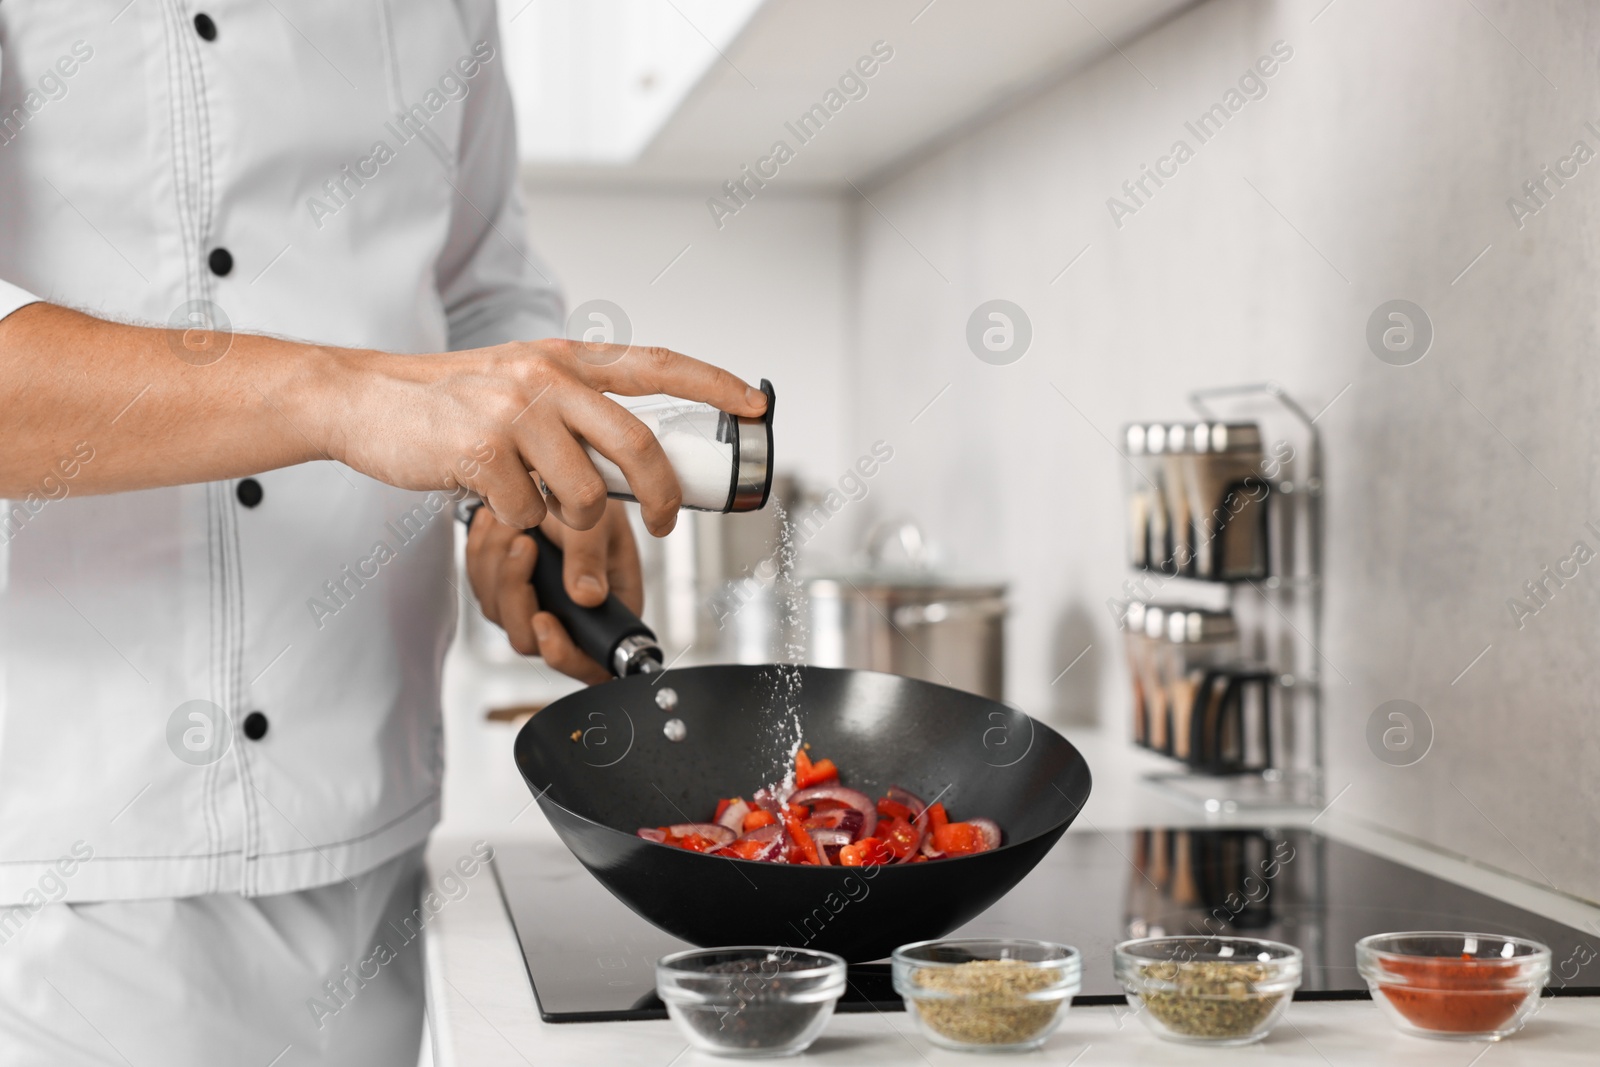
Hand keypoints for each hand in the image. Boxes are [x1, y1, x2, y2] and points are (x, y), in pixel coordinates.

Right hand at [323, 339, 765, 536]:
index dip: (714, 383)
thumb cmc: (448, 403)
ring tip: (538, 509)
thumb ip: (574, 408)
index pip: (657, 365)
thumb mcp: (519, 383)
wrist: (364, 401)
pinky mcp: (481, 452)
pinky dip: (514, 523)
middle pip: (636, 446)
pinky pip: (527, 515)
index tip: (755, 401)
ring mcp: (514, 413)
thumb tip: (630, 462)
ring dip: (570, 523)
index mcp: (564, 360)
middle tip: (662, 524)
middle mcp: (546, 378)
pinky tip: (488, 500)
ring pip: (583, 495)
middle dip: (661, 496)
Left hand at [465, 501, 641, 683]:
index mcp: (609, 613)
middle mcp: (571, 618)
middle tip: (523, 545)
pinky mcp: (507, 590)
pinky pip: (482, 588)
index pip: (589, 663)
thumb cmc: (596, 499)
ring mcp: (536, 605)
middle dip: (516, 592)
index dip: (563, 652)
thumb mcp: (599, 524)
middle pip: (530, 639)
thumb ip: (590, 560)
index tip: (544, 618)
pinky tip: (495, 526)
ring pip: (499, 613)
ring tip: (512, 525)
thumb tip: (586, 598)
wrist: (566, 476)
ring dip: (497, 567)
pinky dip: (481, 557)